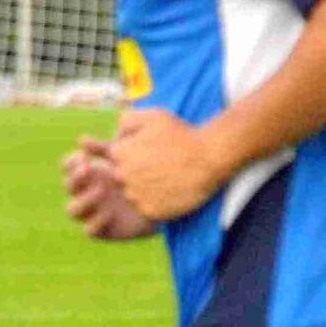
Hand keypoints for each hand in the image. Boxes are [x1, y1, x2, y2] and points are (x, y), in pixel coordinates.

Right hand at [63, 134, 154, 240]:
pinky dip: (96, 222)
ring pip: (72, 210)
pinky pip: (90, 231)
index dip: (71, 162)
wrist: (168, 202)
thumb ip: (106, 148)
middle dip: (75, 178)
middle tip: (88, 169)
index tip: (85, 156)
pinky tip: (111, 213)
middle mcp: (88, 194)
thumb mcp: (128, 157)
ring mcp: (94, 213)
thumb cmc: (145, 174)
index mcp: (91, 174)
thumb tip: (81, 139)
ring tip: (101, 191)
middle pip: (68, 187)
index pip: (68, 167)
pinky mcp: (104, 230)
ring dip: (83, 200)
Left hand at [109, 108, 226, 221]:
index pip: (116, 157)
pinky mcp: (149, 211)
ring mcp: (135, 195)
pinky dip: (156, 203)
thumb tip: (116, 134)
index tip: (151, 151)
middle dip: (137, 172)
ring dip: (144, 189)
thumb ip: (127, 120)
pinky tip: (170, 191)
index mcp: (118, 153)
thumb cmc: (181, 134)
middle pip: (122, 176)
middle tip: (160, 166)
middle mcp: (121, 176)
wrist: (209, 157)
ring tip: (166, 178)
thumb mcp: (152, 116)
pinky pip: (146, 208)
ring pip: (133, 194)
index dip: (134, 153)